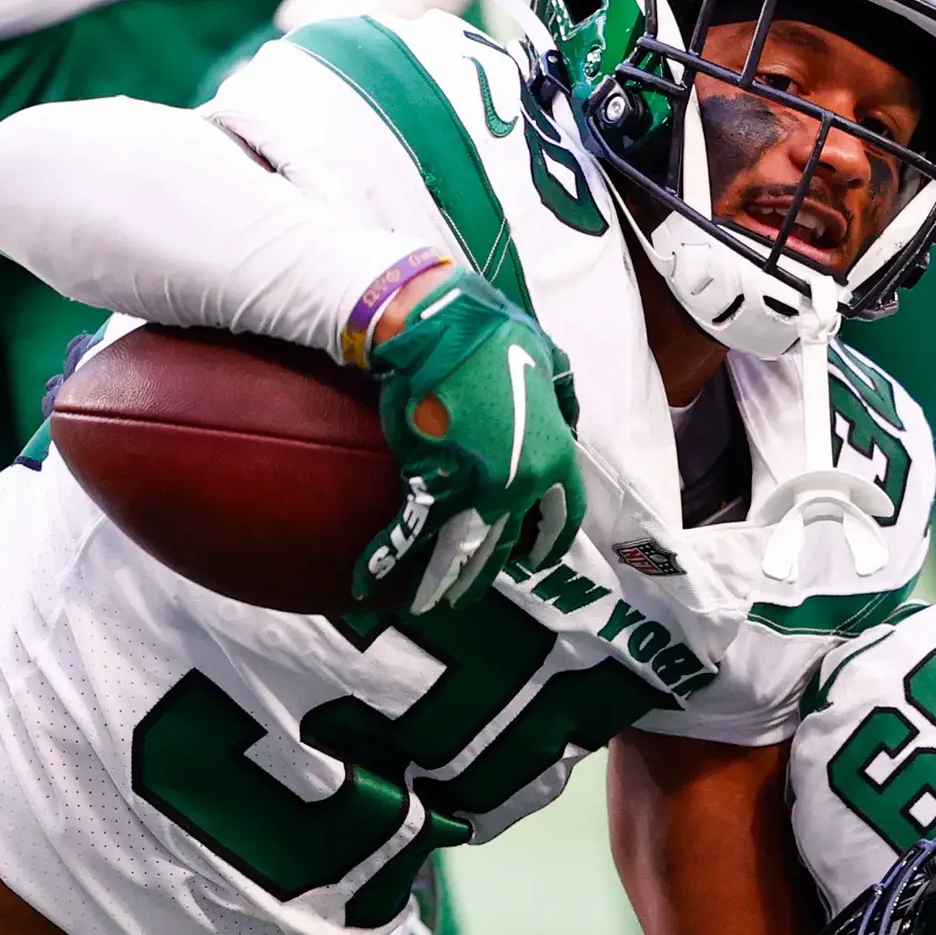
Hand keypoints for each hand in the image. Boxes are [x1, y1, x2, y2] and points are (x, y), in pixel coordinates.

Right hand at [358, 266, 583, 611]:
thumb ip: (562, 398)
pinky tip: (368, 583)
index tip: (535, 560)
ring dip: (440, 582)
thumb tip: (567, 420)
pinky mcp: (425, 483)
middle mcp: (518, 485)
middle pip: (504, 545)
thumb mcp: (549, 360)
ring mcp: (470, 489)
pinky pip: (408, 531)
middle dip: (485, 573)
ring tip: (427, 604)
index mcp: (554, 457)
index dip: (549, 542)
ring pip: (459, 549)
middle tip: (470, 594)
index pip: (563, 516)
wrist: (437, 329)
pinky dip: (386, 558)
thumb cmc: (494, 337)